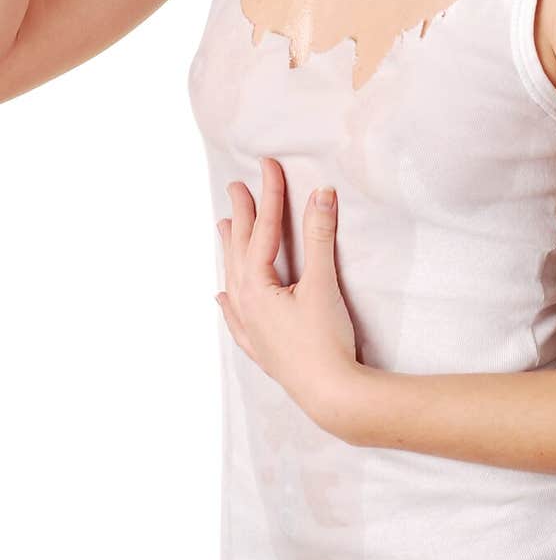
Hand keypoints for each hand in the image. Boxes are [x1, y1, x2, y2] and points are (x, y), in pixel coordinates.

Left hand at [215, 158, 359, 433]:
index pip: (262, 229)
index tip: (268, 165)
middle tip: (237, 187)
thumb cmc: (325, 340)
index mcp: (256, 285)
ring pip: (233, 278)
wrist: (330, 395)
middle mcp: (245, 304)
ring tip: (222, 227)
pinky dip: (229, 302)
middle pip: (240, 250)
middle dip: (241, 216)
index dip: (268, 194)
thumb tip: (322, 193)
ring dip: (230, 250)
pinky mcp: (261, 347)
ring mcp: (250, 328)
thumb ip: (320, 236)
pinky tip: (222, 298)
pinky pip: (235, 318)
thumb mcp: (324, 283)